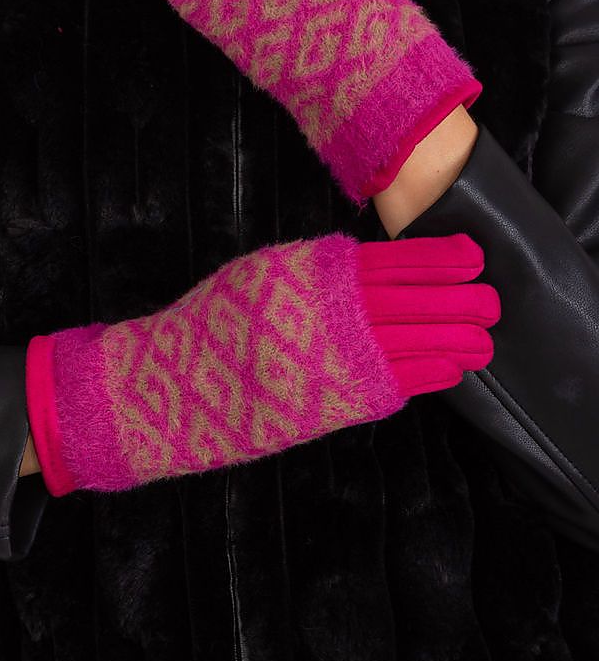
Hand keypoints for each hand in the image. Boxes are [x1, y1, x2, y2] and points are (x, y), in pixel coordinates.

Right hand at [25, 230, 498, 496]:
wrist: (171, 386)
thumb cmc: (210, 322)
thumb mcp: (263, 274)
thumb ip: (316, 271)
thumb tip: (367, 268)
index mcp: (311, 274)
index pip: (391, 262)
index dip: (436, 260)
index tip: (469, 255)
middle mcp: (329, 315)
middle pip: (414, 304)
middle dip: (458, 301)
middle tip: (490, 298)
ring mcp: (333, 362)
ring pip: (414, 346)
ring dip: (454, 340)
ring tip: (482, 336)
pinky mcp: (333, 404)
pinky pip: (394, 385)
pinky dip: (427, 374)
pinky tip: (450, 368)